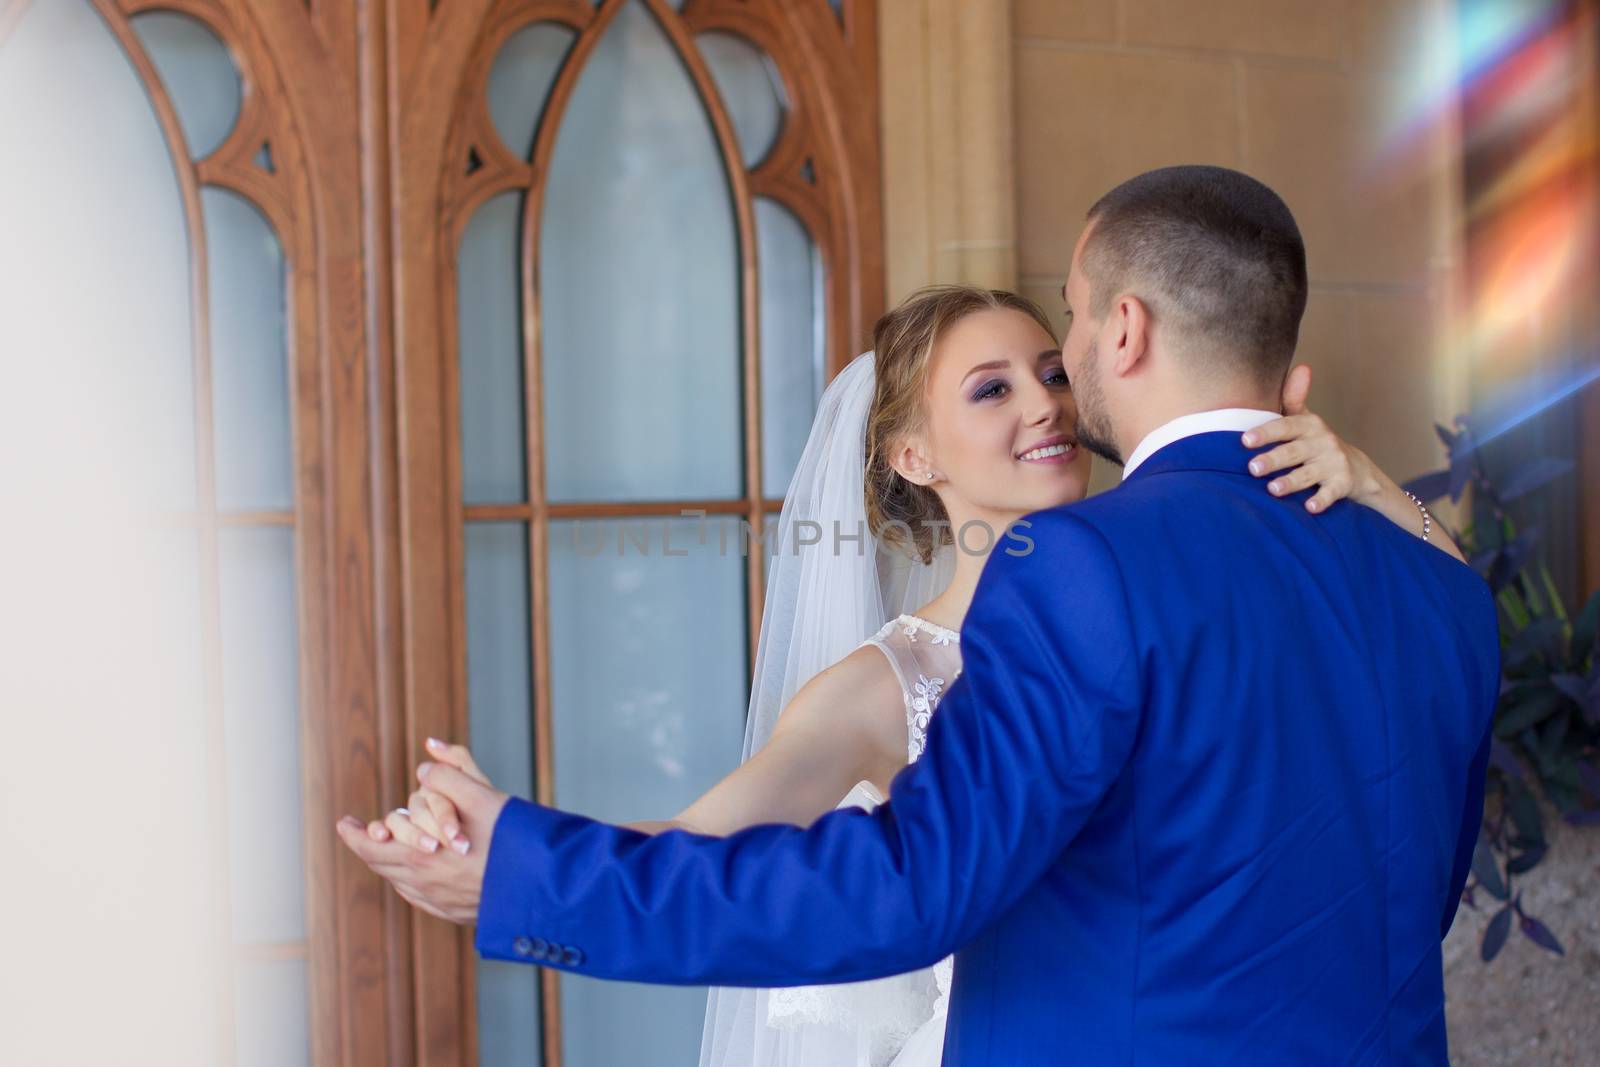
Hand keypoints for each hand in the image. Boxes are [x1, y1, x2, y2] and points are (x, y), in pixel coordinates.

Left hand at [336, 761, 510, 924]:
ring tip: (393, 847)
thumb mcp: (482, 795)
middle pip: (383, 867)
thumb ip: (449, 775)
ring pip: (402, 883)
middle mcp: (426, 886)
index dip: (353, 835)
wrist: (549, 885)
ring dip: (392, 862)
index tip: (344, 823)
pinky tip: (422, 872)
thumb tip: (424, 767)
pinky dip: (411, 880)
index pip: (371, 849)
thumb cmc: (515, 838)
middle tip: (363, 833)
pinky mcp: (459, 913)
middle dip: (370, 847)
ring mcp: (443, 903)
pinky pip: (422, 897)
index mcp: (422, 858)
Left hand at [1243, 364, 1381, 513]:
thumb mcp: (1305, 420)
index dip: (1266, 432)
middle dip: (1273, 459)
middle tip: (1252, 468)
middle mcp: (1321, 442)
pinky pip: (1331, 493)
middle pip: (1293, 452)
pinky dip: (1321, 500)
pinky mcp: (1342, 484)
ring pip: (1309, 473)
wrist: (1356, 469)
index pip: (1285, 427)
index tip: (1245, 440)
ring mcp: (1333, 463)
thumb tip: (1301, 367)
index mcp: (1308, 425)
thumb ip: (1294, 399)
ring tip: (1273, 489)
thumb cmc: (1315, 442)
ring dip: (1291, 481)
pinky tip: (1310, 508)